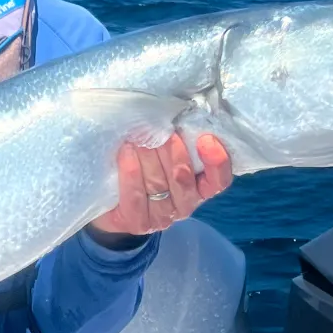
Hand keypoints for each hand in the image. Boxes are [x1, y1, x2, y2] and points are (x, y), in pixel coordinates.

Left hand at [90, 133, 232, 238]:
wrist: (114, 202)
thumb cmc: (146, 167)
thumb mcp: (166, 152)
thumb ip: (178, 138)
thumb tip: (180, 109)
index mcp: (200, 188)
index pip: (218, 181)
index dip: (216, 162)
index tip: (206, 138)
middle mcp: (185, 205)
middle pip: (183, 180)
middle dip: (173, 152)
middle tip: (162, 131)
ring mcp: (162, 217)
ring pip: (159, 186)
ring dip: (150, 158)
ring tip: (140, 137)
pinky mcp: (138, 223)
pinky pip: (135, 197)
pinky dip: (131, 173)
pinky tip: (126, 152)